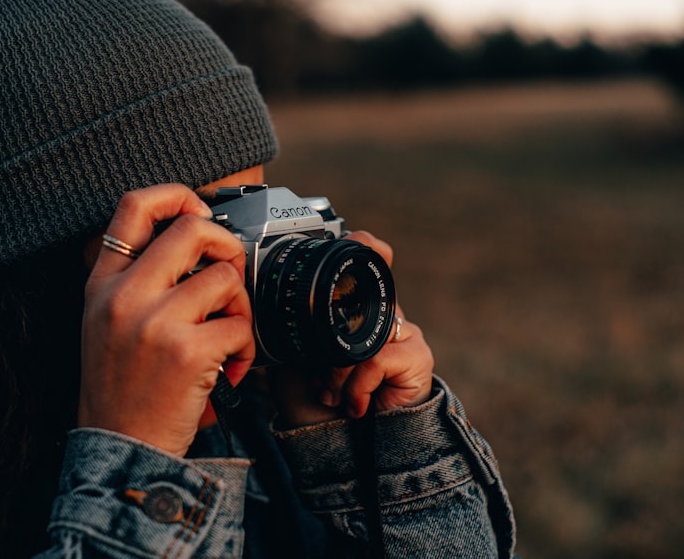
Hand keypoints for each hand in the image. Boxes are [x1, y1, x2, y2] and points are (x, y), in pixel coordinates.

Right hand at [76, 184, 255, 455]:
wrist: (119, 450)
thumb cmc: (121, 388)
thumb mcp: (105, 322)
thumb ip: (137, 279)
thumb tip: (196, 237)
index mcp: (102, 284)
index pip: (133, 207)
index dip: (177, 196)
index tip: (200, 213)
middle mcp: (124, 296)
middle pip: (191, 229)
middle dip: (226, 246)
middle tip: (230, 273)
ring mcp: (154, 322)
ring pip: (225, 278)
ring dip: (240, 308)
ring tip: (228, 337)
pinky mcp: (186, 352)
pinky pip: (240, 327)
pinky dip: (246, 350)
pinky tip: (230, 370)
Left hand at [269, 230, 434, 427]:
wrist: (337, 446)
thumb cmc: (315, 401)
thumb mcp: (291, 355)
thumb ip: (288, 324)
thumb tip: (265, 295)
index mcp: (356, 309)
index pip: (370, 264)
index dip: (368, 247)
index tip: (355, 237)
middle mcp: (383, 316)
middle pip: (365, 299)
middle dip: (333, 341)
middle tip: (319, 373)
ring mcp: (405, 334)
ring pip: (366, 332)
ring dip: (339, 369)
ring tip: (330, 392)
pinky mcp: (418, 358)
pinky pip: (377, 358)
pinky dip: (356, 385)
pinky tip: (353, 405)